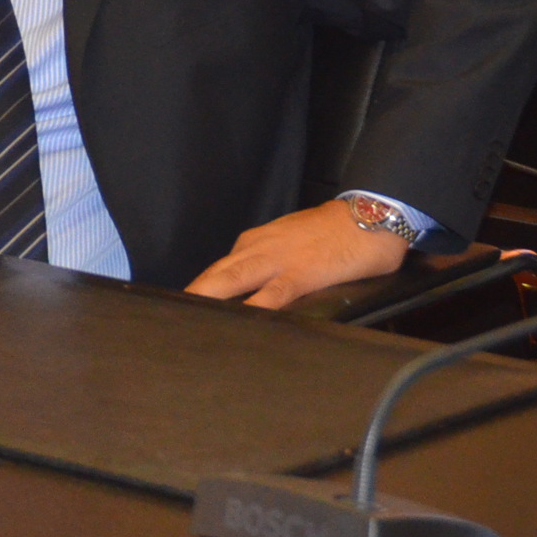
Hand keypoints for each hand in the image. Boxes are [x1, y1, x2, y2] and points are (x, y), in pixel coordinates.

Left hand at [184, 199, 409, 309]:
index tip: (181, 308)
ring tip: (187, 319)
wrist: (369, 215)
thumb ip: (271, 262)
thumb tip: (257, 288)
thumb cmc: (334, 232)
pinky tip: (239, 322)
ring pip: (232, 281)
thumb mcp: (292, 242)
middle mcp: (258, 248)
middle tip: (166, 316)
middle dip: (191, 296)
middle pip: (215, 275)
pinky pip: (271, 295)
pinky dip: (253, 309)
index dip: (199, 290)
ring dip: (208, 299)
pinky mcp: (300, 274)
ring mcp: (277, 261)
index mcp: (256, 242)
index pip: (219, 268)